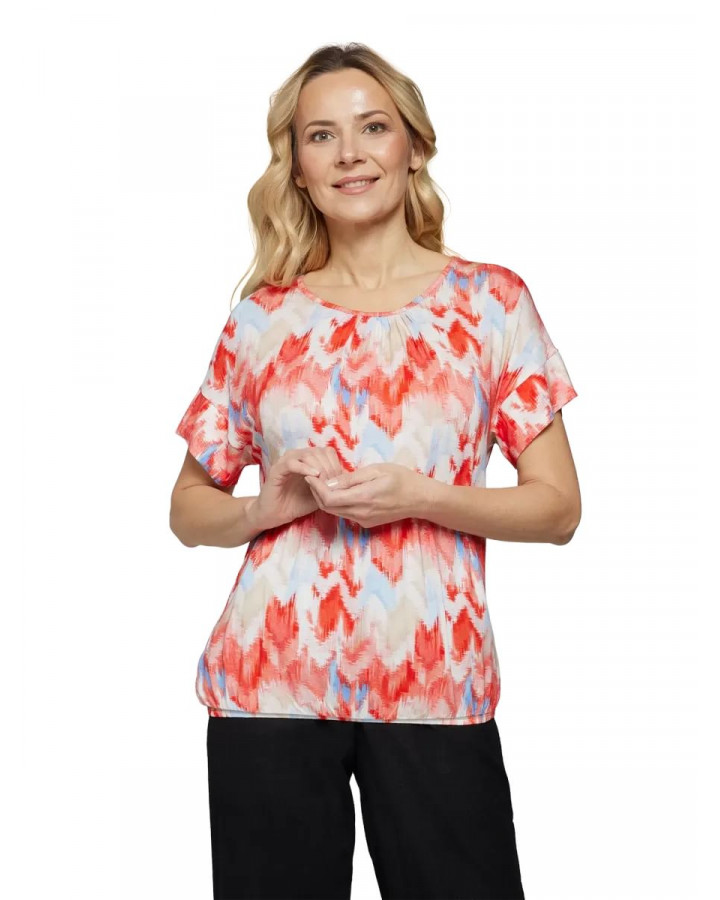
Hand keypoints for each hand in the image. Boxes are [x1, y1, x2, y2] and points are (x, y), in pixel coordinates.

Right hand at [248, 448, 344, 531]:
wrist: (275, 515)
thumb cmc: (298, 503)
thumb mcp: (321, 493)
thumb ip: (331, 484)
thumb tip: (348, 480)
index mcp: (309, 459)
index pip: (327, 452)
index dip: (336, 464)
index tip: (340, 481)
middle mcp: (298, 456)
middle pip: (319, 452)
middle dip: (330, 468)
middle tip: (333, 484)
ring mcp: (286, 461)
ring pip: (307, 455)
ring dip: (320, 468)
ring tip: (324, 482)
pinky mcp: (277, 469)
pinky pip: (292, 463)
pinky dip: (305, 468)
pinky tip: (314, 476)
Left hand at [303, 463, 428, 527]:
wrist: (420, 499)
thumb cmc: (401, 479)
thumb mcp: (376, 470)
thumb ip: (351, 478)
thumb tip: (329, 482)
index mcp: (363, 498)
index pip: (328, 498)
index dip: (315, 487)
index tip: (310, 474)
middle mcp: (361, 513)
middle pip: (327, 507)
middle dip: (316, 492)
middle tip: (313, 476)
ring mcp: (363, 521)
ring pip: (334, 512)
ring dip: (325, 499)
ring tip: (323, 482)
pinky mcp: (366, 523)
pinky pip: (345, 514)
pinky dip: (336, 503)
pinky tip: (338, 491)